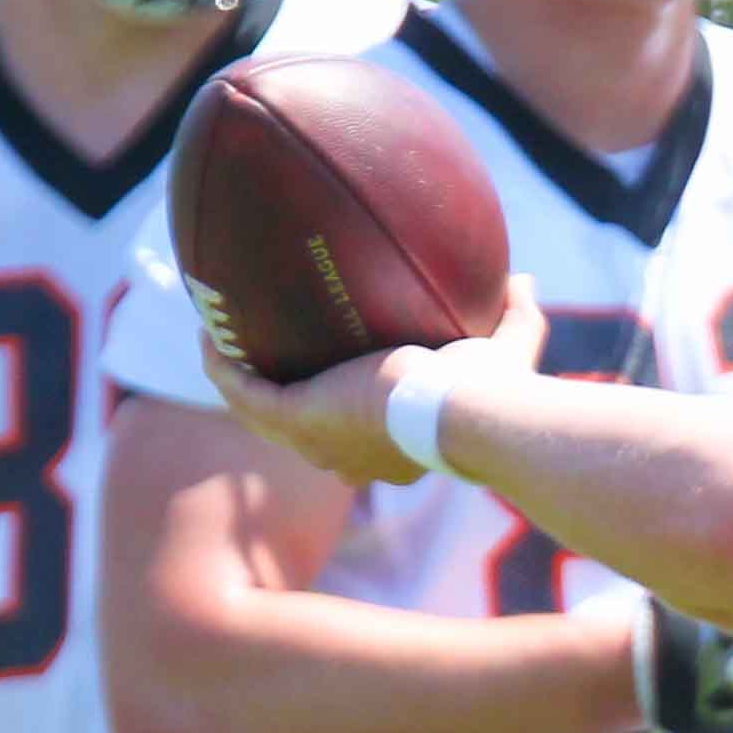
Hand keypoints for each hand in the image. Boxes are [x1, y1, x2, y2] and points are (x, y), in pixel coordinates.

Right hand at [201, 275, 544, 489]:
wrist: (465, 411)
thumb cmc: (492, 390)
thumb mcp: (508, 348)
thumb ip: (518, 315)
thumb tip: (523, 278)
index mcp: (391, 447)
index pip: (358, 435)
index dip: (342, 407)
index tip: (335, 375)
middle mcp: (348, 454)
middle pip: (303, 430)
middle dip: (280, 394)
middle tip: (265, 351)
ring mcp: (317, 441)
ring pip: (263, 413)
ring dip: (237, 376)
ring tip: (221, 337)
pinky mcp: (295, 418)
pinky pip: (242, 391)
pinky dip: (223, 364)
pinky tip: (209, 331)